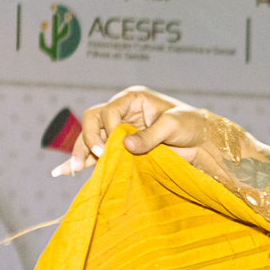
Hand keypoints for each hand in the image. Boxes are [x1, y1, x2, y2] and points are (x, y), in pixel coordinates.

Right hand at [53, 87, 208, 175]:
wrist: (201, 141)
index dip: (108, 129)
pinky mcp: (121, 146)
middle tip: (97, 157)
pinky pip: (98, 151)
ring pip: (91, 137)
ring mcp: (120, 129)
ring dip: (81, 151)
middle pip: (92, 120)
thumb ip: (150, 135)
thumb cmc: (190, 125)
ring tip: (71, 169)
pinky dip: (85, 160)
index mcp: (132, 98)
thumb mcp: (173, 126)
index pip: (108, 111)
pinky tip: (68, 170)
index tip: (114, 147)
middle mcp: (122, 111)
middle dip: (89, 138)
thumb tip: (125, 146)